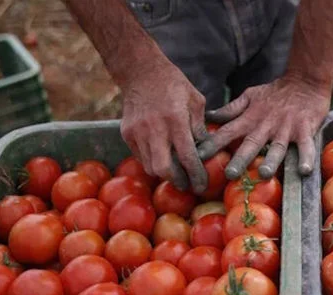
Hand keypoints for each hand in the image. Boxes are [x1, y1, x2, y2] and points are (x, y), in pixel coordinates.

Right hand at [120, 62, 208, 193]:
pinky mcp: (127, 134)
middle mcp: (154, 129)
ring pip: (150, 167)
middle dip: (177, 181)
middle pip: (164, 170)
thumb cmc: (173, 85)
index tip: (202, 185)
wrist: (141, 71)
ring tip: (176, 172)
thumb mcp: (196, 101)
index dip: (196, 175)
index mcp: (175, 120)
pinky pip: (140, 157)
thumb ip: (200, 128)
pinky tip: (162, 157)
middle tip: (187, 184)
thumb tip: (205, 151)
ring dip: (165, 173)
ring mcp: (138, 132)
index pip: (187, 157)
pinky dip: (152, 162)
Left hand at [197, 75, 330, 179]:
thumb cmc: (275, 93)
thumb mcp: (250, 96)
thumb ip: (231, 109)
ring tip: (265, 174)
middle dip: (240, 159)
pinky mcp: (305, 130)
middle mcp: (266, 125)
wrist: (305, 81)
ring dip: (271, 160)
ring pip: (277, 147)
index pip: (227, 132)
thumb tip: (209, 116)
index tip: (198, 157)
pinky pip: (306, 146)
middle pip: (251, 144)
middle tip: (230, 174)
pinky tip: (304, 170)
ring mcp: (286, 128)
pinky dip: (306, 158)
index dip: (212, 144)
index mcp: (250, 118)